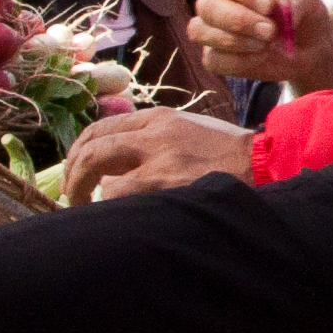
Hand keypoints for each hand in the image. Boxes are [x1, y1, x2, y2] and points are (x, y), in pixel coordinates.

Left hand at [61, 107, 254, 201]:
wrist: (263, 163)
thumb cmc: (231, 154)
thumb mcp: (191, 131)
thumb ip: (157, 141)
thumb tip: (121, 167)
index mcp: (159, 118)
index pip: (103, 127)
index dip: (81, 149)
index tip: (75, 168)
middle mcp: (153, 132)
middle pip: (92, 144)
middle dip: (72, 170)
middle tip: (69, 192)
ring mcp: (157, 156)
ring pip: (97, 166)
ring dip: (81, 188)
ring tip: (80, 206)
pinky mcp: (164, 181)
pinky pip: (117, 193)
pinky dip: (105, 203)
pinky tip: (108, 215)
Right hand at [192, 0, 332, 89]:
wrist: (308, 48)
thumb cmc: (301, 13)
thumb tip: (279, 7)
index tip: (268, 6)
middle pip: (207, 5)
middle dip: (239, 21)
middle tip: (270, 31)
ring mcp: (212, 27)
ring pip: (201, 31)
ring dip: (236, 41)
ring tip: (267, 45)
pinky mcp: (215, 55)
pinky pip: (212, 59)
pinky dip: (237, 62)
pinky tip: (260, 57)